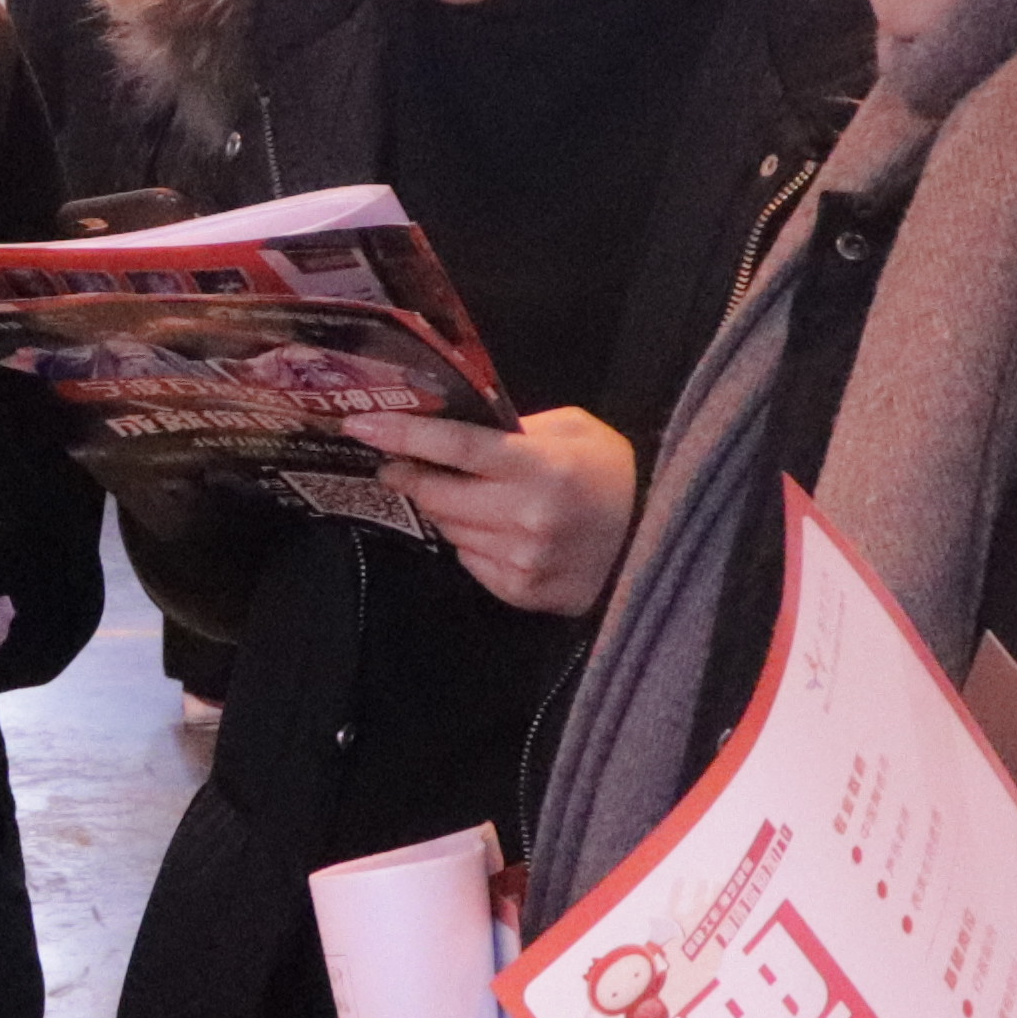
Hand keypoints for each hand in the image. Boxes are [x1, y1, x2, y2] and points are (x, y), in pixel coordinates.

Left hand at [345, 406, 638, 616]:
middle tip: (396, 464)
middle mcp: (527, 516)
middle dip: (409, 476)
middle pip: (439, 494)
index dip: (404, 435)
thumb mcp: (574, 429)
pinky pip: (470, 561)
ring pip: (450, 529)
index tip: (360, 426)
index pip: (455, 446)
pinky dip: (472, 543)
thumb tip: (453, 427)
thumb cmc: (610, 474)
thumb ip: (516, 427)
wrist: (656, 539)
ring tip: (467, 496)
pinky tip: (496, 531)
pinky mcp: (522, 591)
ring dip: (446, 510)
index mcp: (541, 466)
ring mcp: (523, 559)